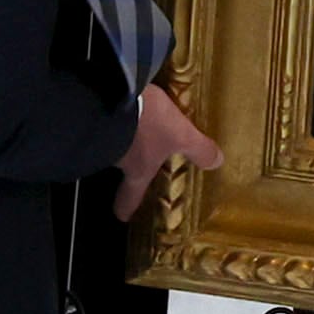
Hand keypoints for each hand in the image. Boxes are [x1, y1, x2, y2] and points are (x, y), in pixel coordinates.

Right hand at [114, 86, 221, 220]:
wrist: (110, 97)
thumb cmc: (147, 125)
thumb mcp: (180, 135)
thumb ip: (198, 149)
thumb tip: (216, 163)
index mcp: (139, 169)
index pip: (130, 196)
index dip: (127, 207)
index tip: (124, 216)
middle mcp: (118, 160)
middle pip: (124, 169)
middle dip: (132, 166)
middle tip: (141, 162)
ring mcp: (104, 139)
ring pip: (117, 145)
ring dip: (127, 138)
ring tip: (140, 128)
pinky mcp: (97, 117)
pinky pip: (109, 123)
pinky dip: (120, 119)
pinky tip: (129, 109)